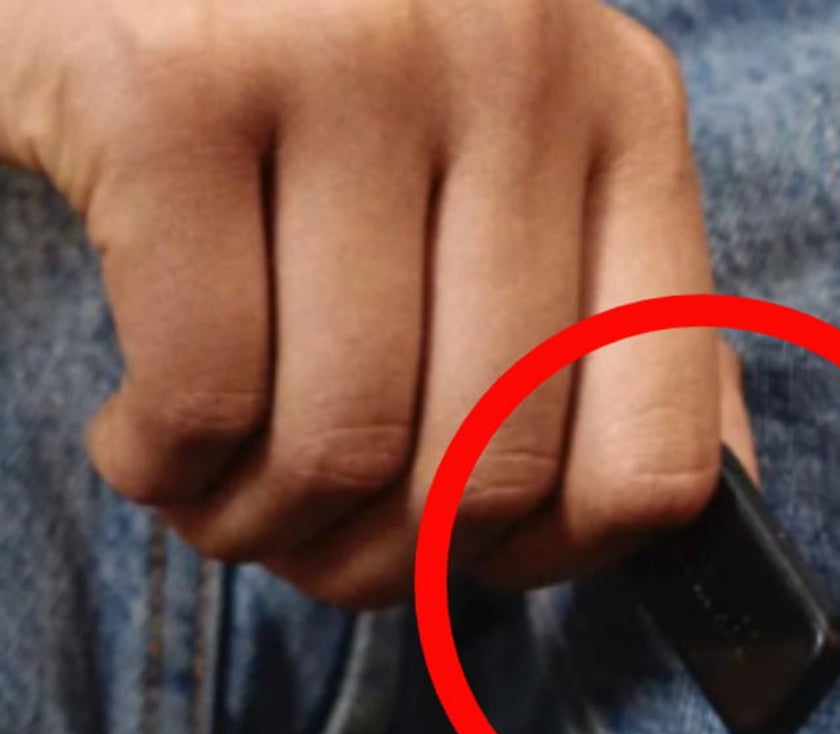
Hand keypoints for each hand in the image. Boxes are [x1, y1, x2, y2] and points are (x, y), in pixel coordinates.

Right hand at [0, 0, 752, 608]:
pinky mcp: (176, 90)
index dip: (562, 558)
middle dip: (383, 560)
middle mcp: (519, 71)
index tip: (477, 557)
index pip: (661, 447)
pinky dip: (164, 466)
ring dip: (264, 524)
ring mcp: (352, 64)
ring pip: (346, 443)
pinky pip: (207, 391)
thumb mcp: (505, 163)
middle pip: (493, 466)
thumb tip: (691, 513)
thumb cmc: (322, 88)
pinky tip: (144, 439)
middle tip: (308, 539)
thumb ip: (607, 314)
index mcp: (627, 113)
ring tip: (220, 492)